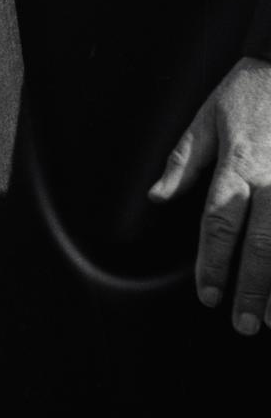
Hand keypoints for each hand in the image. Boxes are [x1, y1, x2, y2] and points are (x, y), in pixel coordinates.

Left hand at [153, 56, 270, 332]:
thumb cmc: (248, 95)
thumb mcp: (206, 120)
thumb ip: (183, 162)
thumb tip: (157, 196)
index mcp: (238, 166)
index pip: (220, 222)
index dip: (213, 261)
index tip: (207, 293)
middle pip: (263, 245)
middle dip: (252, 288)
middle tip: (242, 322)